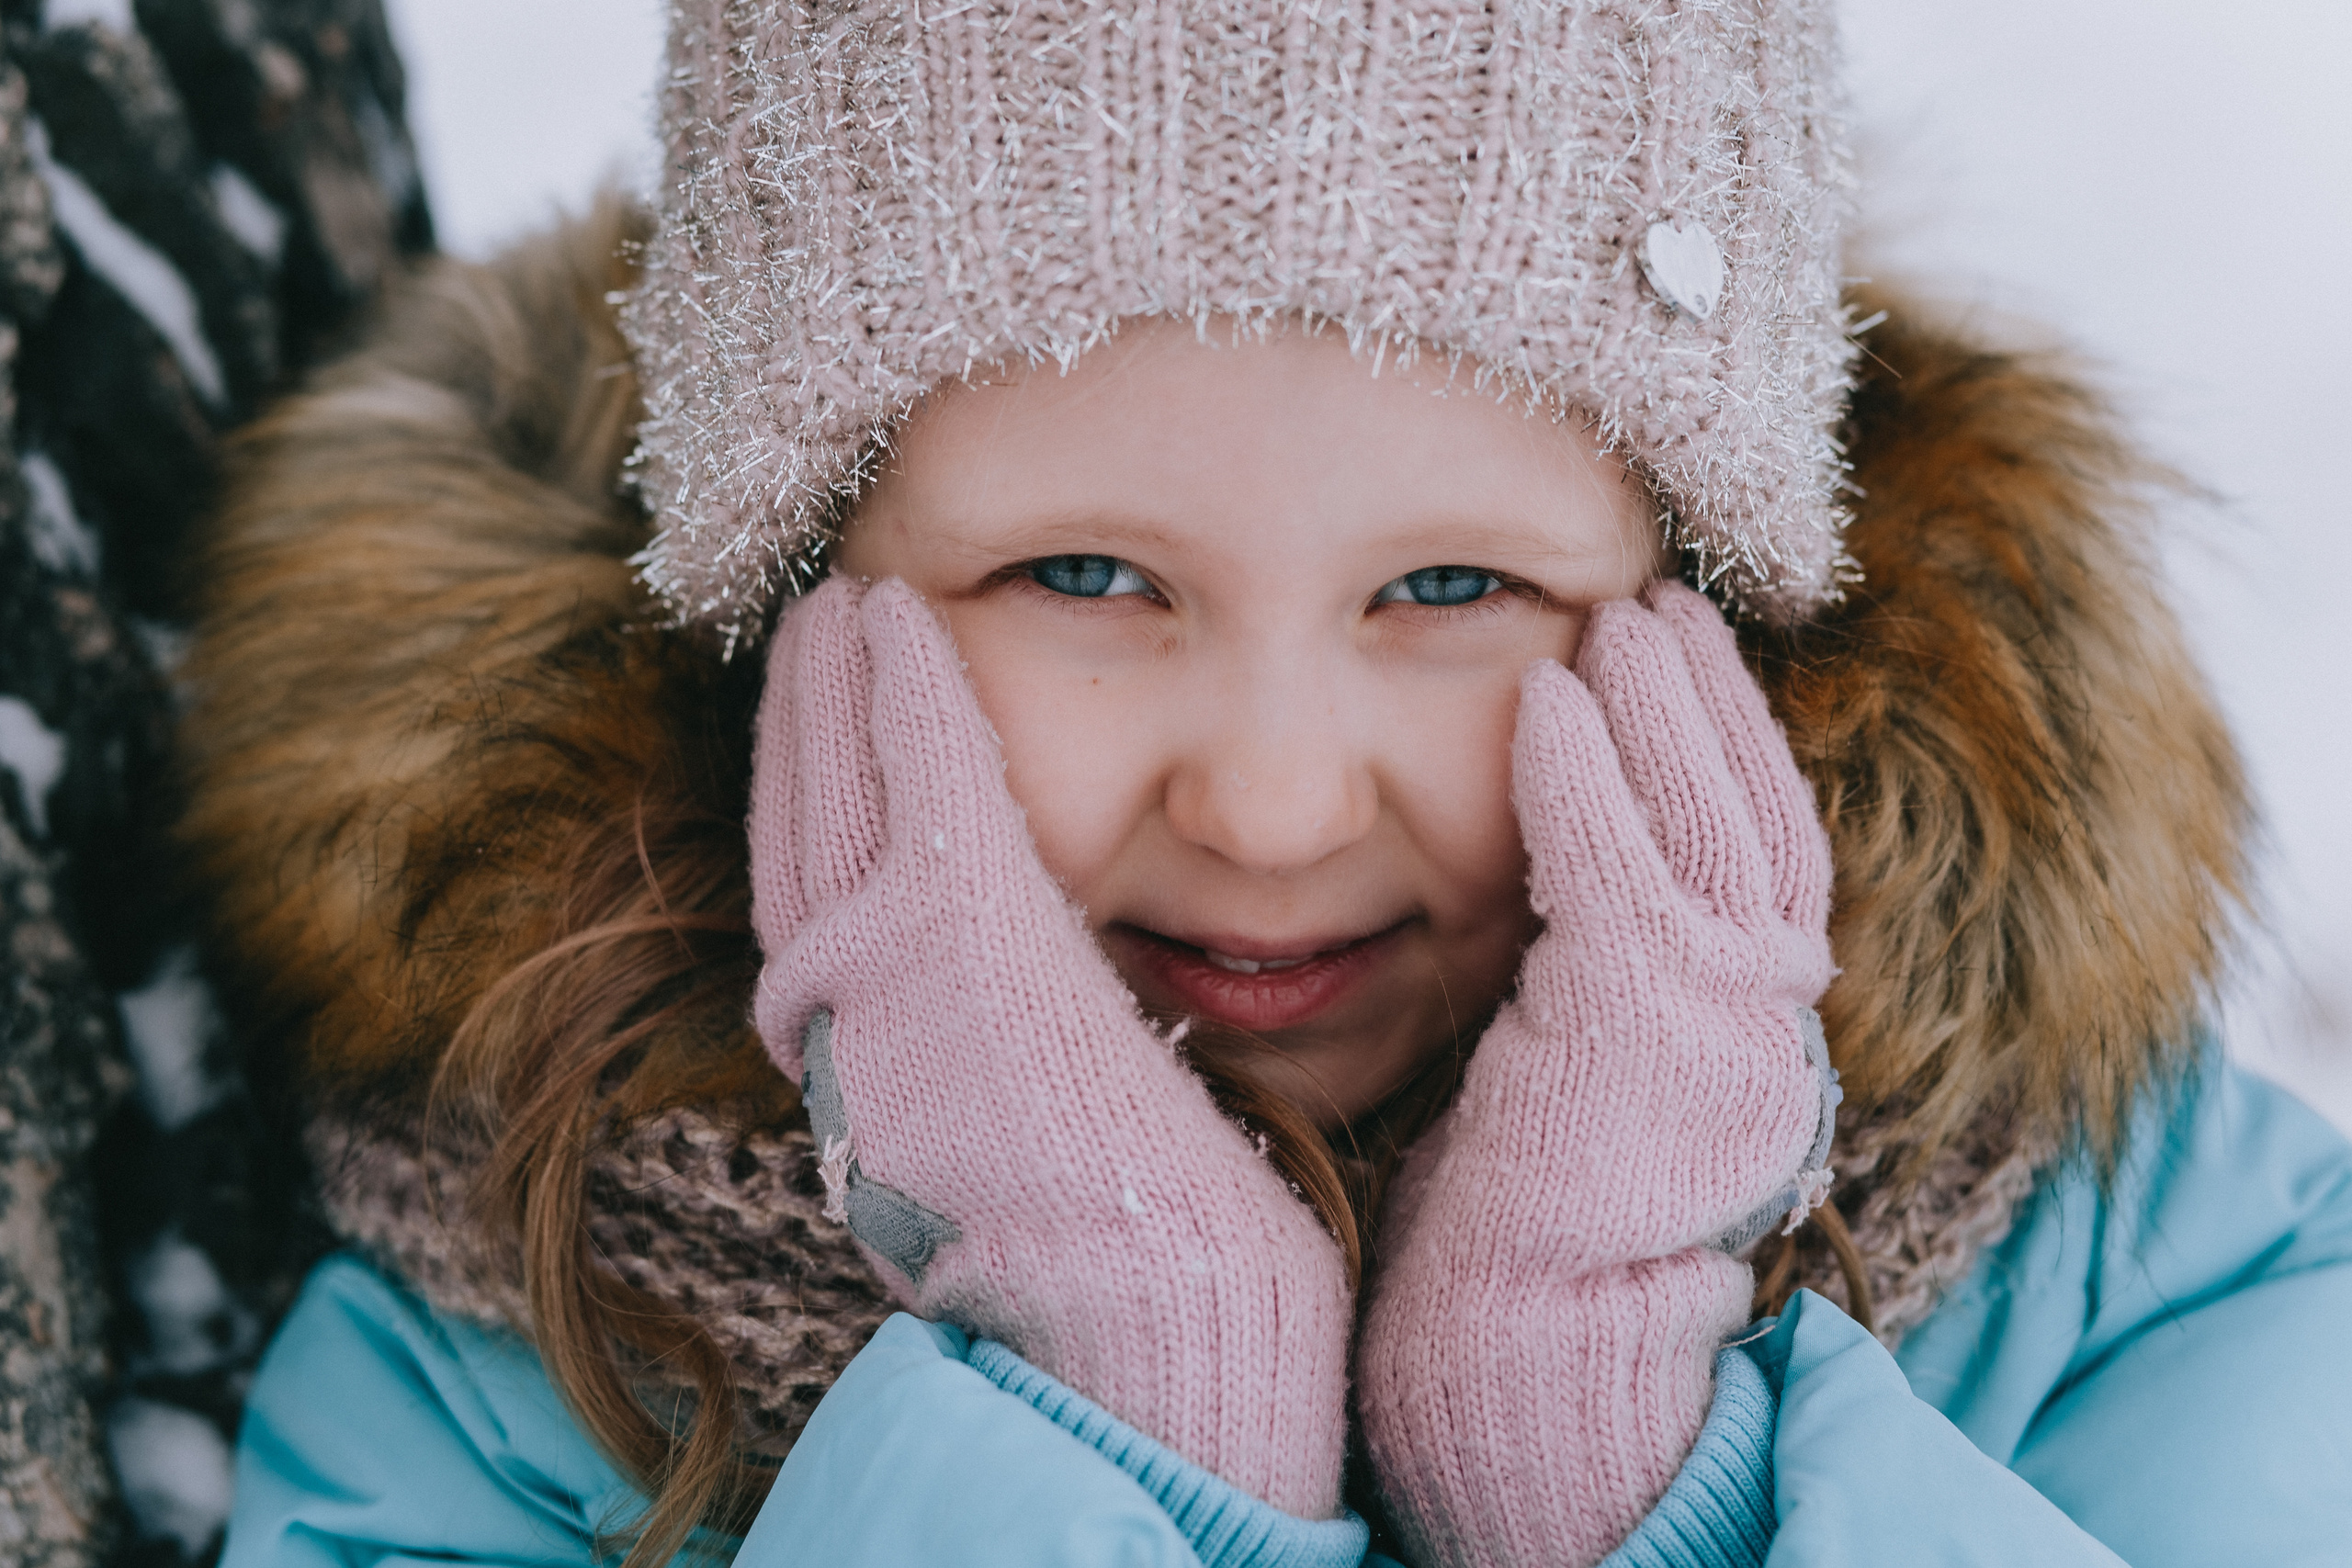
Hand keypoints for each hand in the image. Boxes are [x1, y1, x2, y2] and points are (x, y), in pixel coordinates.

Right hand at [747, 575, 1352, 1517]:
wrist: (1155, 1338)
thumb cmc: (1139, 1270)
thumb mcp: (1032, 1152)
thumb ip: (1002, 1064)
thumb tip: (1036, 1016)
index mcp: (869, 1083)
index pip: (822, 909)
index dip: (816, 808)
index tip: (832, 736)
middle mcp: (846, 1030)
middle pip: (804, 835)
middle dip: (802, 731)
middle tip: (813, 635)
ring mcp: (885, 981)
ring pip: (838, 788)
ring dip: (834, 686)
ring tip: (844, 604)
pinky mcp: (956, 941)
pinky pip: (915, 776)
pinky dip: (896, 688)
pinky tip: (894, 613)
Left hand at [1356, 581, 1837, 1567]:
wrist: (1533, 1344)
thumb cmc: (1529, 1231)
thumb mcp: (1584, 1077)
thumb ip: (1597, 982)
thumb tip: (1549, 888)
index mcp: (1750, 1034)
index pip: (1765, 863)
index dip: (1735, 755)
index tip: (1692, 667)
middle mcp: (1761, 1020)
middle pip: (1758, 820)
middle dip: (1713, 704)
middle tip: (1665, 602)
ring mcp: (1716, 1018)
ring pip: (1708, 822)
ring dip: (1663, 707)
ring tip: (1621, 615)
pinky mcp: (1642, 1019)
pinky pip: (1616, 861)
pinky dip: (1586, 771)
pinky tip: (1552, 695)